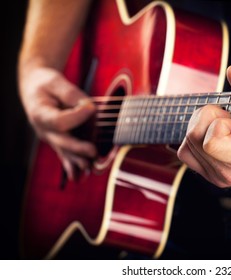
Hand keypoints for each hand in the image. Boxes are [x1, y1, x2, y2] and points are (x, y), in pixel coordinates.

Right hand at [18, 66, 96, 180]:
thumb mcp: (56, 81)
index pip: (60, 121)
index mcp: (40, 113)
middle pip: (61, 142)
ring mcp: (51, 138)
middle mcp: (44, 130)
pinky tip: (79, 177)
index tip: (92, 107)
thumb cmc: (47, 84)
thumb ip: (72, 94)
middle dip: (78, 148)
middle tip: (93, 151)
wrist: (35, 89)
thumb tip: (90, 108)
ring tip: (90, 169)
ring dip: (78, 161)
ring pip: (64, 152)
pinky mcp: (58, 141)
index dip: (77, 116)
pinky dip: (73, 166)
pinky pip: (65, 156)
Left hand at [177, 65, 230, 187]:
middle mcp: (228, 174)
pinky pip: (186, 153)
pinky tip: (213, 133)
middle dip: (208, 118)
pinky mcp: (209, 175)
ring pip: (186, 144)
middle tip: (229, 117)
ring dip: (201, 126)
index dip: (219, 123)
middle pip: (193, 138)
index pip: (211, 142)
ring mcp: (217, 178)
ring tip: (224, 125)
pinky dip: (194, 138)